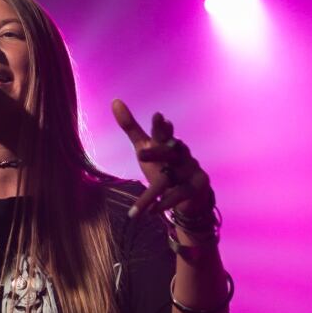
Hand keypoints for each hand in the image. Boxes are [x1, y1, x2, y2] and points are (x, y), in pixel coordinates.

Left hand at [111, 100, 213, 216]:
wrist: (191, 192)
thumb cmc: (164, 164)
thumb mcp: (145, 146)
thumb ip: (131, 127)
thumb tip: (114, 100)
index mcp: (167, 143)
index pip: (163, 133)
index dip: (161, 127)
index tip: (158, 117)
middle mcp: (181, 154)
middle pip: (169, 152)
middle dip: (157, 153)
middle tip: (141, 153)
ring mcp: (191, 170)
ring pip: (170, 179)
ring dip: (154, 192)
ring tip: (141, 204)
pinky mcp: (197, 187)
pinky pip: (181, 195)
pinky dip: (166, 202)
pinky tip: (152, 211)